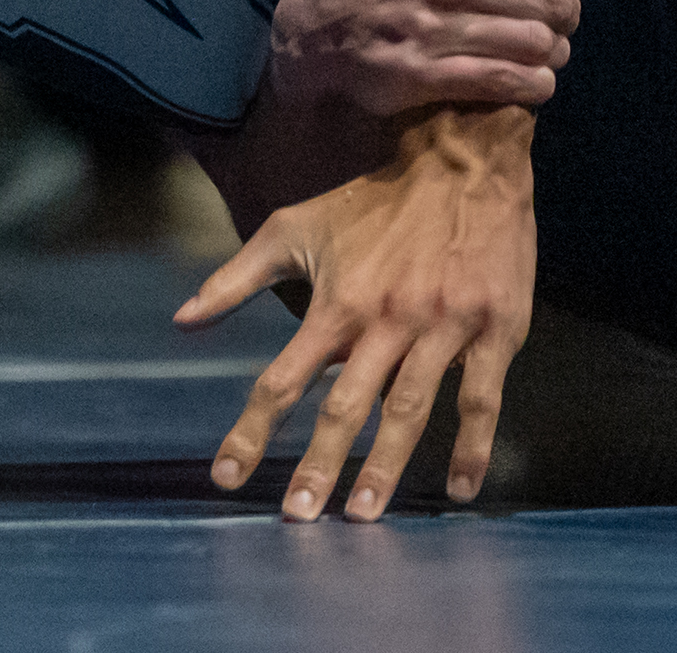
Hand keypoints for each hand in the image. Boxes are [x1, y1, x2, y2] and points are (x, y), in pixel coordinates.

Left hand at [175, 105, 534, 519]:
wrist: (464, 158)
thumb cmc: (373, 200)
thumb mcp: (296, 227)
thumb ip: (235, 278)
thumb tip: (182, 320)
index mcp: (337, 302)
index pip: (283, 379)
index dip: (252, 431)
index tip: (228, 477)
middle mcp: (386, 319)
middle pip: (345, 406)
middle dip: (318, 466)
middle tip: (298, 519)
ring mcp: (443, 325)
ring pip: (410, 408)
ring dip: (386, 466)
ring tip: (363, 515)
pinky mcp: (495, 327)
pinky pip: (482, 397)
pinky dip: (473, 446)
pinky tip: (461, 487)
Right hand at [268, 0, 584, 115]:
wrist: (314, 25)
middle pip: (554, 3)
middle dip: (567, 12)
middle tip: (560, 15)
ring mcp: (438, 30)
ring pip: (538, 44)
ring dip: (554, 49)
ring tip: (548, 45)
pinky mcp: (427, 76)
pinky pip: (509, 81)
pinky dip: (535, 83)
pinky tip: (533, 76)